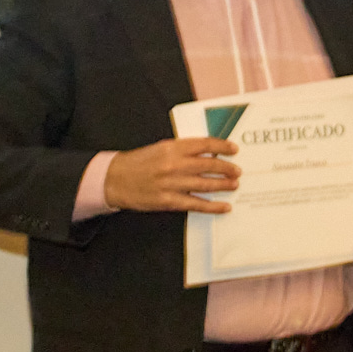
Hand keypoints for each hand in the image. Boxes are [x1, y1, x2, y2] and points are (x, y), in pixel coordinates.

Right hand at [105, 137, 236, 212]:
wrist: (114, 180)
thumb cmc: (139, 162)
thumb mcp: (160, 148)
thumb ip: (182, 150)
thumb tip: (208, 153)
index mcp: (171, 147)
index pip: (204, 144)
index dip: (222, 147)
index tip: (234, 149)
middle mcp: (173, 164)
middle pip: (209, 165)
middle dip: (227, 168)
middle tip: (238, 171)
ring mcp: (171, 184)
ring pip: (205, 185)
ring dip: (223, 185)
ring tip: (234, 185)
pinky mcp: (168, 201)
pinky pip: (196, 204)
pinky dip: (213, 206)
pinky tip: (224, 207)